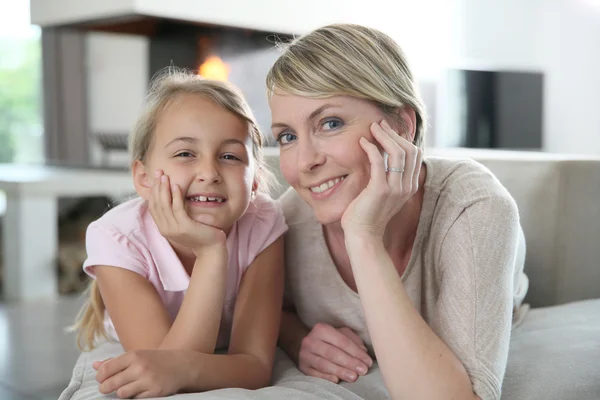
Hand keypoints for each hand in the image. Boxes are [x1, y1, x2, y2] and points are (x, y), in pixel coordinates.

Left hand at [93, 350, 187, 398]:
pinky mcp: (154, 392)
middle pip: (110, 384)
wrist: (181, 366)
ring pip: (121, 393)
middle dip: (106, 388)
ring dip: (121, 393)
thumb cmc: (155, 360)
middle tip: (107, 388)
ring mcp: (147, 380)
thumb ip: (115, 361)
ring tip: (127, 388)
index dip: (100, 377)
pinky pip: (135, 399)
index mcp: (133, 355)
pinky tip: (139, 390)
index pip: (106, 369)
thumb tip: (95, 365)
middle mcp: (139, 367)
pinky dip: (134, 396)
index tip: (102, 379)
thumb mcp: (137, 355)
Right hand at [150, 170, 225, 254]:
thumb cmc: (200, 234)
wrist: (211, 249)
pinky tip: (177, 185)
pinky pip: (177, 209)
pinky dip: (176, 196)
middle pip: (156, 204)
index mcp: (163, 227)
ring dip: (164, 189)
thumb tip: (172, 198)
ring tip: (165, 176)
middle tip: (158, 172)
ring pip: (165, 205)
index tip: (156, 177)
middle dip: (156, 186)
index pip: (153, 206)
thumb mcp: (183, 223)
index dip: (153, 190)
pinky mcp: (185, 227)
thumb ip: (175, 214)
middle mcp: (165, 229)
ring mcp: (174, 229)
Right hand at [298, 323, 372, 383]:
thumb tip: (363, 351)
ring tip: (353, 377)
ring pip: (324, 364)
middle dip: (350, 362)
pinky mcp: (303, 367)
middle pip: (332, 353)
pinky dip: (327, 377)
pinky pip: (315, 374)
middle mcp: (311, 341)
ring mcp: (305, 355)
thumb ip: (352, 340)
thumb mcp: (339, 333)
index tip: (368, 362)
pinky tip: (337, 380)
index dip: (356, 352)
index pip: (342, 341)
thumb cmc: (327, 339)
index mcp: (321, 329)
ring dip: (340, 371)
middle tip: (363, 371)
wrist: (303, 344)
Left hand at [341, 120, 422, 237]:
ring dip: (384, 136)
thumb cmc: (368, 213)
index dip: (403, 138)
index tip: (389, 129)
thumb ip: (388, 175)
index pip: (415, 154)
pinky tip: (362, 142)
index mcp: (410, 186)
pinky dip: (371, 148)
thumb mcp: (384, 191)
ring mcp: (395, 189)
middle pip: (409, 150)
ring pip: (397, 153)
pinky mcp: (380, 190)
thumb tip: (383, 153)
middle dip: (394, 133)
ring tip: (372, 128)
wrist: (363, 235)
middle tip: (379, 124)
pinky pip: (379, 162)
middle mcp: (407, 186)